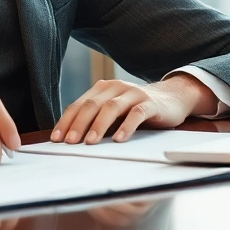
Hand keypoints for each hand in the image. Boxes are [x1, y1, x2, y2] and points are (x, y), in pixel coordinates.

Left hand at [51, 75, 214, 144]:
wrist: (172, 98)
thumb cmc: (137, 108)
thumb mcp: (114, 111)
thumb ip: (97, 119)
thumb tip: (71, 140)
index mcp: (103, 88)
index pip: (79, 104)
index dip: (66, 121)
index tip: (57, 138)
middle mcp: (116, 87)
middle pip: (92, 105)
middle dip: (79, 124)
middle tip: (70, 143)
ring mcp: (134, 94)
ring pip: (112, 107)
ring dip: (99, 126)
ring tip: (90, 142)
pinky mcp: (150, 104)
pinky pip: (136, 114)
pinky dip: (126, 127)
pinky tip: (119, 140)